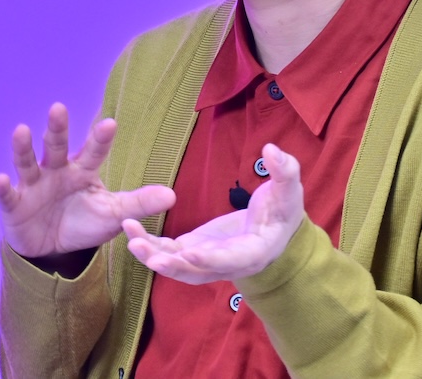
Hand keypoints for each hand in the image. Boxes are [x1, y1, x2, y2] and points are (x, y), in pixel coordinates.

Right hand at [0, 102, 175, 258]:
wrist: (52, 248)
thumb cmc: (84, 222)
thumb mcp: (113, 214)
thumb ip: (139, 203)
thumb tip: (173, 196)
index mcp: (82, 171)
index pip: (93, 152)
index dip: (100, 139)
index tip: (110, 123)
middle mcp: (56, 171)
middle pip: (56, 146)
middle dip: (56, 128)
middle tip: (58, 108)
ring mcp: (33, 186)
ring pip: (27, 162)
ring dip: (23, 147)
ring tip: (21, 130)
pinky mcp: (15, 204)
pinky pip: (8, 195)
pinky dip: (2, 188)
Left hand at [122, 143, 303, 283]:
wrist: (275, 228)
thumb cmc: (284, 208)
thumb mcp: (289, 188)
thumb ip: (284, 171)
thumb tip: (271, 150)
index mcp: (254, 251)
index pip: (232, 259)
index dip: (212, 259)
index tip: (190, 253)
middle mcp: (228, 263)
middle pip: (199, 271)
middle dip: (174, 265)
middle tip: (149, 256)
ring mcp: (209, 261)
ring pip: (180, 266)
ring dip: (155, 258)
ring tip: (132, 242)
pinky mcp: (195, 251)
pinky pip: (171, 253)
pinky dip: (152, 247)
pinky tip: (132, 233)